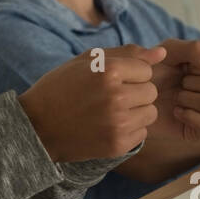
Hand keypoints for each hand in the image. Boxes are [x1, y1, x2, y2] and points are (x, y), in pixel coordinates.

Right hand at [18, 44, 165, 163]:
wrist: (37, 126)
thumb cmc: (61, 87)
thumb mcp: (88, 61)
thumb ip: (127, 54)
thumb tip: (162, 53)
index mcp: (109, 71)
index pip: (146, 69)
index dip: (131, 74)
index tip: (112, 80)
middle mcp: (116, 97)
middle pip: (151, 91)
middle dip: (136, 92)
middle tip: (111, 96)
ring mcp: (118, 123)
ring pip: (150, 113)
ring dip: (136, 111)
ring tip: (111, 111)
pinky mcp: (118, 144)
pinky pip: (142, 133)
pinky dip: (130, 129)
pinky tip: (109, 126)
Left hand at [146, 39, 199, 142]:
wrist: (133, 98)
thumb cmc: (152, 72)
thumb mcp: (169, 52)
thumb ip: (193, 49)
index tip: (185, 66)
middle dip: (192, 82)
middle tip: (178, 84)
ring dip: (188, 99)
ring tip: (175, 98)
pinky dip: (189, 116)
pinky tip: (176, 112)